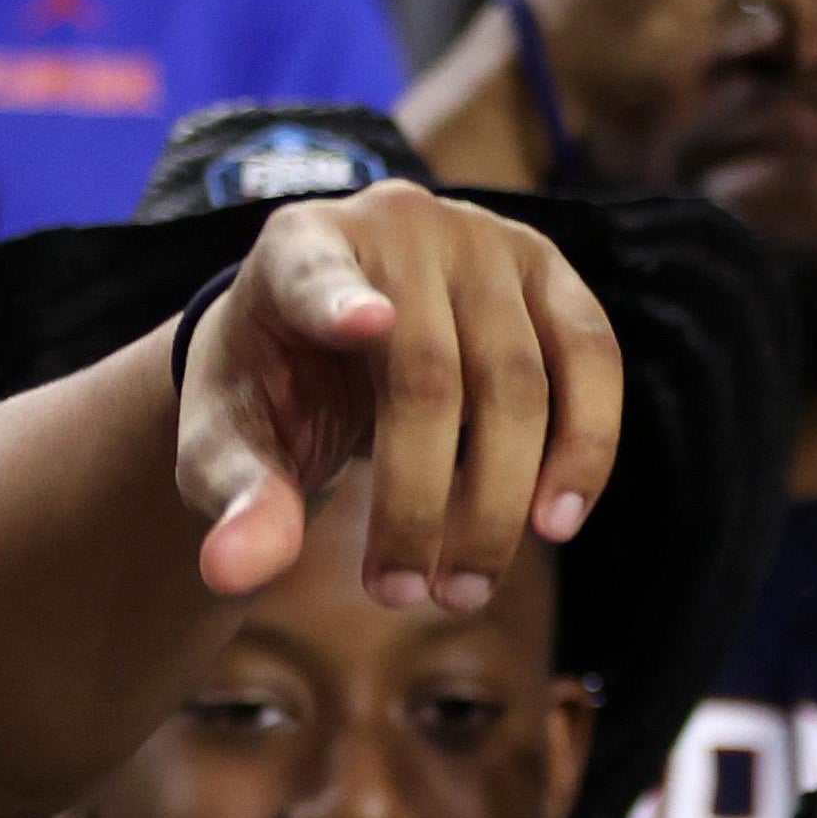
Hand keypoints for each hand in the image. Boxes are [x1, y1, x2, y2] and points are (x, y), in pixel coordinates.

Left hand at [177, 186, 623, 612]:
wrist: (329, 339)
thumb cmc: (270, 392)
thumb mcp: (225, 445)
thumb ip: (233, 497)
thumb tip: (236, 572)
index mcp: (295, 247)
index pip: (310, 275)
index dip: (338, 302)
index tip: (367, 325)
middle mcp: (397, 223)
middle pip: (428, 375)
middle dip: (419, 502)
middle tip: (401, 594)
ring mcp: (485, 239)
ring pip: (518, 379)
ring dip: (499, 499)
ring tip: (462, 590)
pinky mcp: (549, 272)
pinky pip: (591, 361)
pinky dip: (583, 449)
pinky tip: (553, 526)